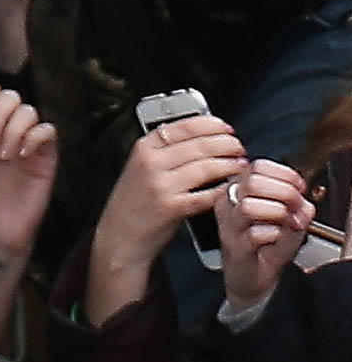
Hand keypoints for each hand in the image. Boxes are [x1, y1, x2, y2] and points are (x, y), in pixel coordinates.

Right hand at [84, 116, 245, 326]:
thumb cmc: (135, 202)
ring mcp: (161, 185)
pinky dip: (223, 190)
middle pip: (199, 144)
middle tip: (239, 148)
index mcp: (143, 147)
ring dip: (229, 165)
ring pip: (206, 167)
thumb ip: (164, 151)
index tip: (227, 128)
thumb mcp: (140, 167)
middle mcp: (151, 162)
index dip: (212, 124)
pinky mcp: (172, 207)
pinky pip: (207, 195)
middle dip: (226, 144)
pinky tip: (231, 188)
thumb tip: (201, 136)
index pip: (184, 126)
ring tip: (240, 165)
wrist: (121, 236)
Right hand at [216, 159, 313, 311]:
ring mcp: (229, 224)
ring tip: (285, 221)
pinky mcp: (234, 247)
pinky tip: (276, 237)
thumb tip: (302, 199)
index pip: (258, 166)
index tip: (299, 186)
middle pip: (251, 181)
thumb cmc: (267, 245)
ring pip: (248, 206)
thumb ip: (297, 204)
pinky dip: (273, 234)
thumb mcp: (287, 217)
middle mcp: (230, 202)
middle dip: (283, 191)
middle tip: (293, 205)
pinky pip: (253, 235)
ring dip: (276, 212)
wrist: (253, 278)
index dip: (284, 173)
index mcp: (240, 188)